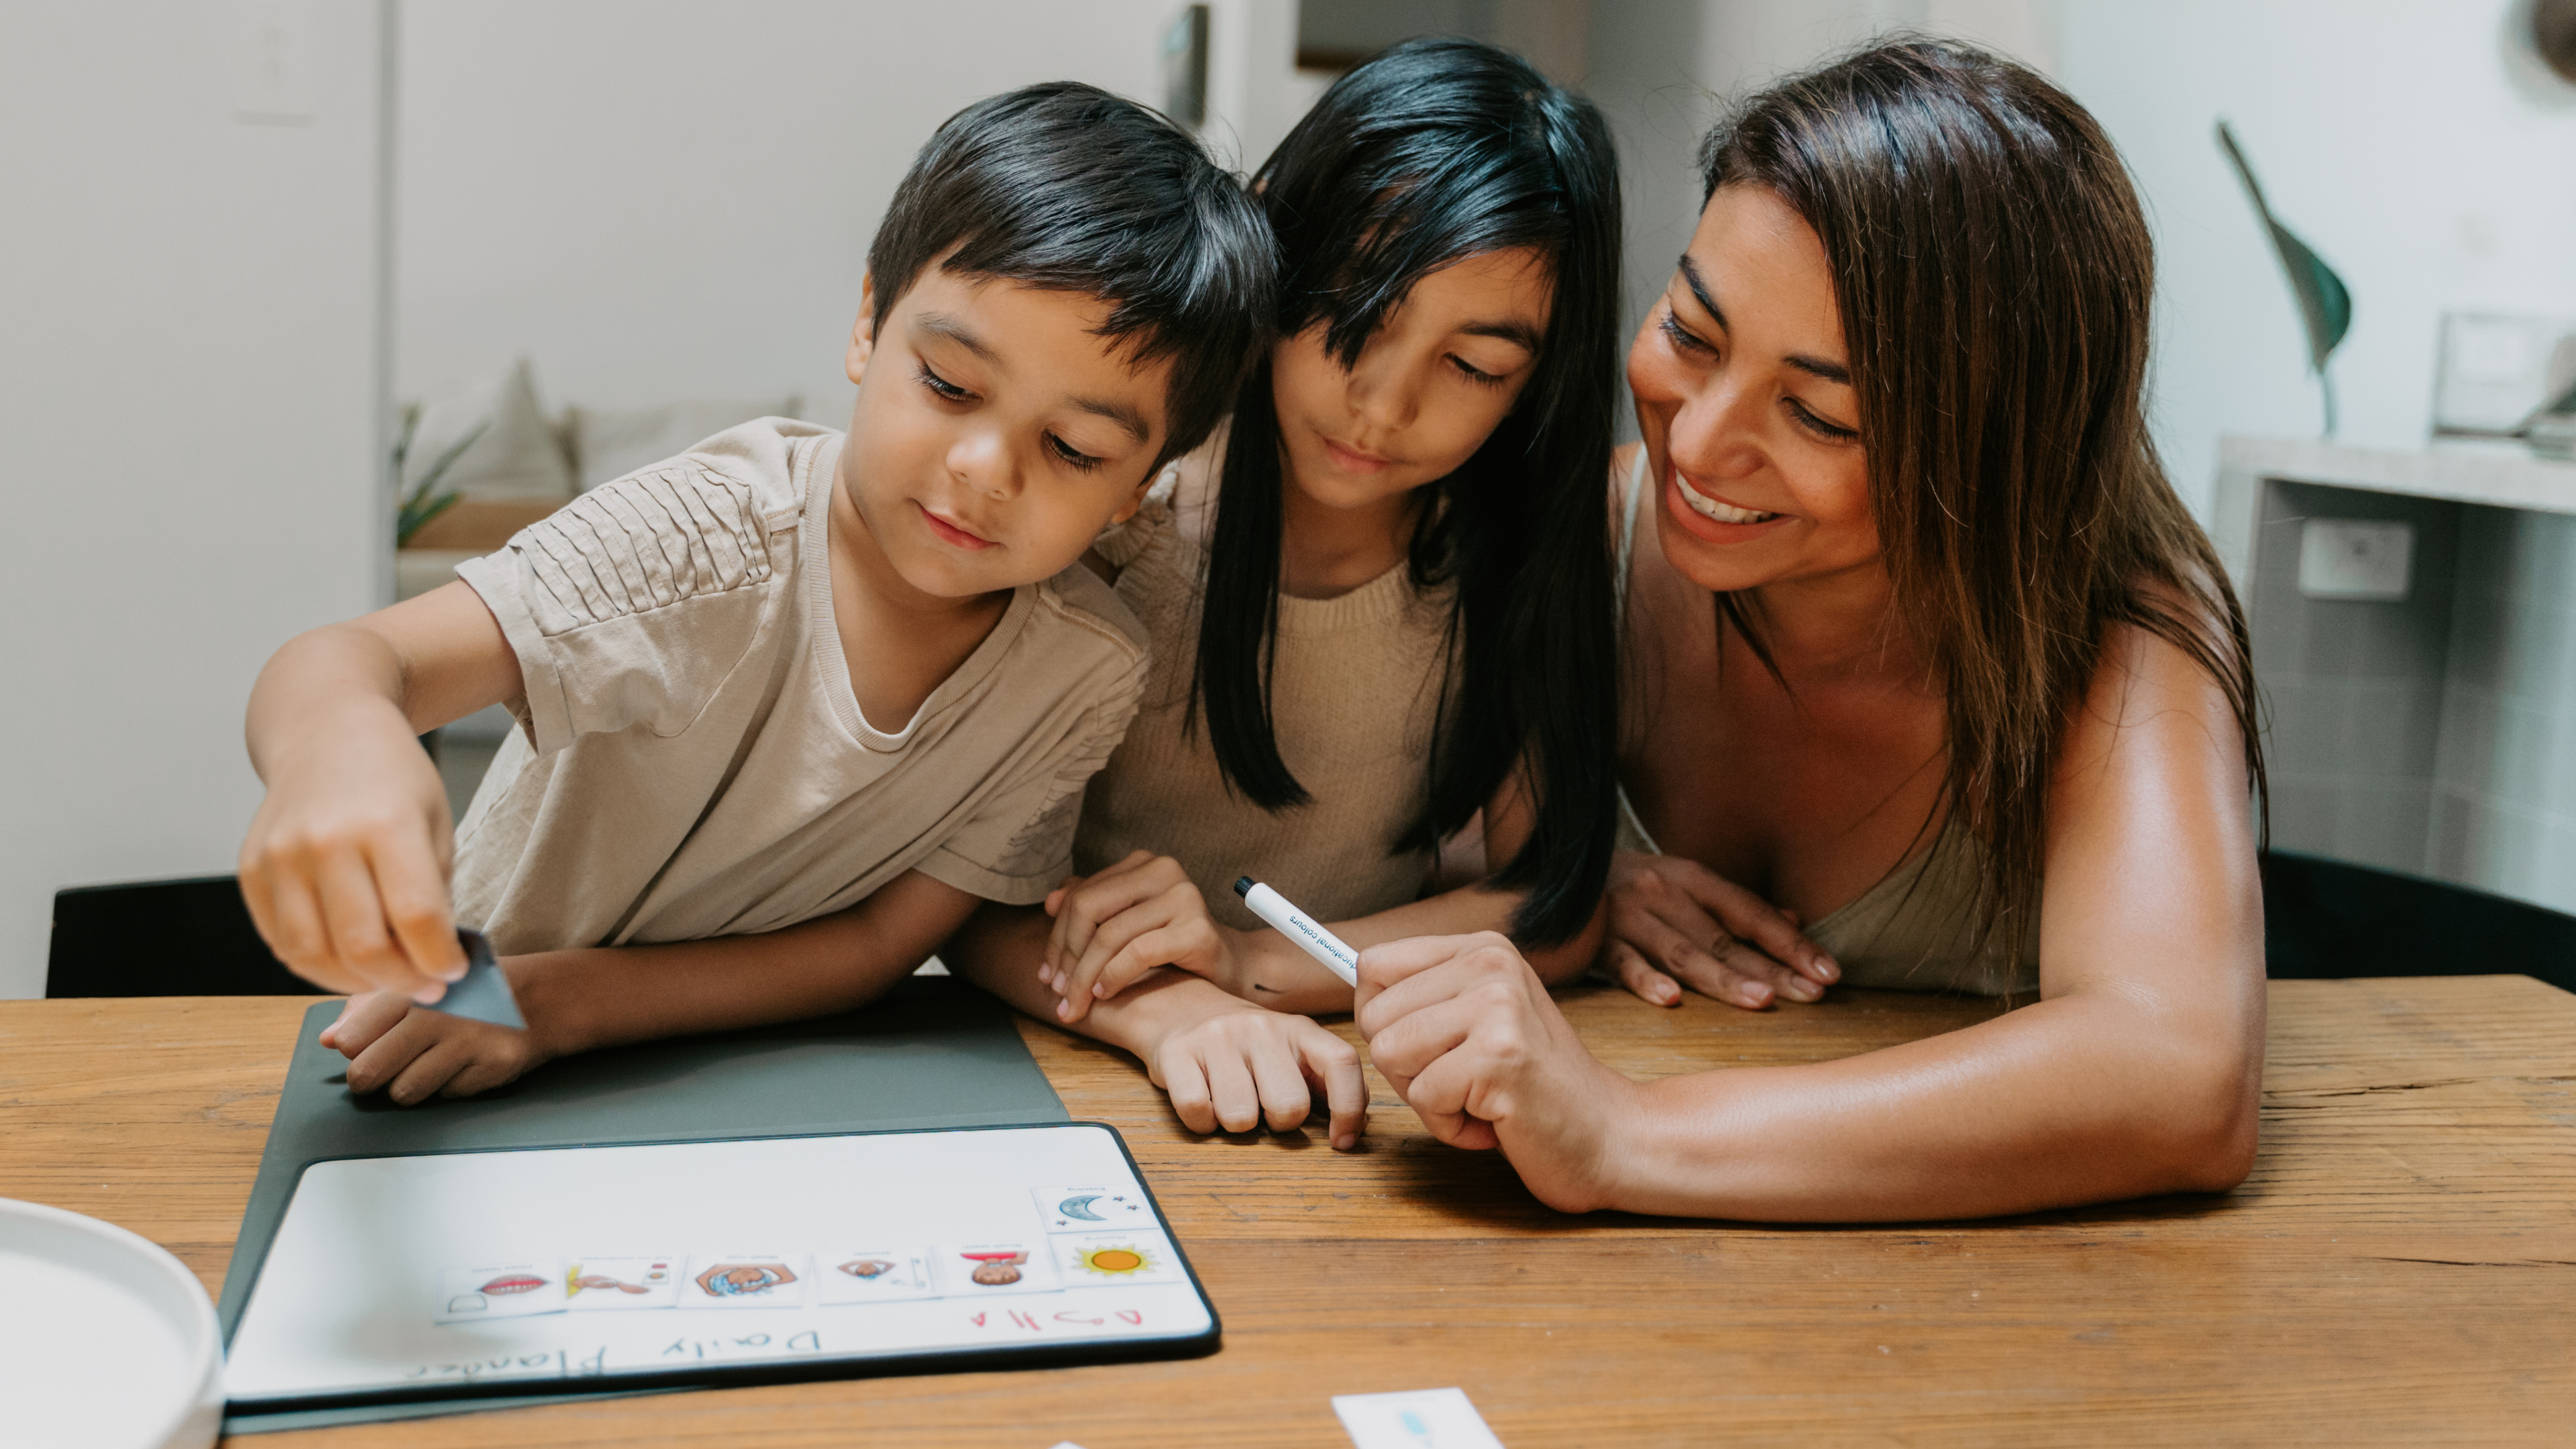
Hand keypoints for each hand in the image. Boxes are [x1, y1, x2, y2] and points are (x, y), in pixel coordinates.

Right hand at [238, 706, 466, 1001]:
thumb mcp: (435, 820)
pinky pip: (281, 943)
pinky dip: (316, 967)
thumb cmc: (392, 778)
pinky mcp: (250, 871)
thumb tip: (437, 962)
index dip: (440, 959)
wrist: (323, 730)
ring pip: (315, 956)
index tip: (455, 972)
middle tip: (427, 988)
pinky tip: (347, 963)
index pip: (416, 916)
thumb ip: (435, 890)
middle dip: (403, 981)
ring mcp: (280, 857)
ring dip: (357, 983)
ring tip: (387, 978)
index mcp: (385, 823)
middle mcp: (325, 841)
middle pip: (363, 946)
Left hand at [318, 987, 548, 1103]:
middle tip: (380, 1069)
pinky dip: (448, 1086)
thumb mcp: (417, 985)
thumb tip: (329, 1040)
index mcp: (412, 990)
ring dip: (408, 1086)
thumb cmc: (468, 991)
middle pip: (367, 1073)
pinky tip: (460, 1065)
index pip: (350, 1039)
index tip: (360, 1047)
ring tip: (424, 1065)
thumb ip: (367, 1008)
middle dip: (368, 1078)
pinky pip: (447, 1096)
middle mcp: (438, 1015)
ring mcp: (467, 1043)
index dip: (351, 1050)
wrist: (541, 995)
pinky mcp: (492, 1067)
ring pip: (404, 1092)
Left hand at [1039, 851, 1250, 1021]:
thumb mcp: (1128, 922)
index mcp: (1143, 864)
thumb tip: (1050, 902)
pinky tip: (1103, 994)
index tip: (1047, 974)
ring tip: (1075, 1003)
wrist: (1228, 966)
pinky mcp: (1197, 930)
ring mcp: (1184, 897)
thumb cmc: (1172, 946)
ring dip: (1084, 976)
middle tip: (1057, 992)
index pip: (1081, 895)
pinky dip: (1113, 976)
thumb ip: (1093, 906)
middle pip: (1088, 909)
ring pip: (1109, 935)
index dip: (1056, 937)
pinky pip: (1137, 952)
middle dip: (1065, 956)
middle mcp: (1164, 871)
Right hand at [1134, 987, 1366, 1149]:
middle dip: (1278, 1122)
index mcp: (1299, 1029)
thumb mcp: (1293, 1053)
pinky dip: (1201, 1122)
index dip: (1349, 1108)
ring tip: (1230, 1099)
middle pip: (1289, 1106)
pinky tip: (1205, 1101)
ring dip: (1236, 1124)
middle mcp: (1261, 1027)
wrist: (1182, 1011)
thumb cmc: (1248, 1049)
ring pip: (1240, 1118)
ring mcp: (1218, 1037)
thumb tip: (1353, 1126)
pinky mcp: (1177, 1053)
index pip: (1341, 1062)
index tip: (1341, 1141)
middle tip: (1263, 1106)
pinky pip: (1198, 1113)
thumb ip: (1325, 1082)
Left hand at [1355, 932, 1641, 1211]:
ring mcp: (1497, 1006)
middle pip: (1374, 1018)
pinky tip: (1497, 1118)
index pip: (1374, 966)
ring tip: (1483, 1097)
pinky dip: (1450, 1127)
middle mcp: (1491, 962)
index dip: (1383, 1020)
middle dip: (1407, 1068)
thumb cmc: (1535, 1088)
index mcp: (1483, 946)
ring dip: (1428, 1098)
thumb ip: (1424, 995)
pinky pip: (1422, 1099)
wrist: (1611, 1137)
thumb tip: (1339, 969)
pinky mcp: (1498, 1057)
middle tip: (1468, 1081)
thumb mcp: (1480, 1019)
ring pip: (1390, 1056)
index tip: (1430, 1046)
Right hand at [1598, 851, 1836, 1009]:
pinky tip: (1671, 1001)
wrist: (1550, 878)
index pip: (1750, 912)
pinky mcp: (1594, 942)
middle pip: (1725, 938)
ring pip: (1685, 953)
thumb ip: (1733, 906)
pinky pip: (1624, 963)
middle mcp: (1663, 892)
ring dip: (1725, 978)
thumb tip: (1793, 916)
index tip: (1828, 971)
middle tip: (1814, 994)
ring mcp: (1628, 917)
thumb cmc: (1623, 888)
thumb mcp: (1680, 885)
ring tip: (1762, 1000)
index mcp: (1689, 878)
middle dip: (1773, 967)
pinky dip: (1646, 980)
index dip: (1790, 941)